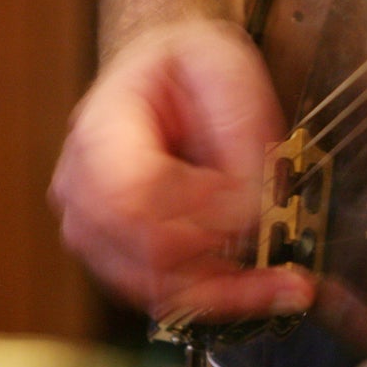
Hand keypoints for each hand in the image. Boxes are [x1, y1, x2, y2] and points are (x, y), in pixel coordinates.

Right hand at [50, 19, 315, 322]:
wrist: (162, 74)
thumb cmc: (186, 67)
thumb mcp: (225, 67)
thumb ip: (240, 129)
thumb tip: (252, 201)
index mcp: (100, 130)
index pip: (130, 196)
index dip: (195, 213)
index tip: (250, 205)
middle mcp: (80, 188)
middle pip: (143, 254)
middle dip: (221, 260)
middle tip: (282, 255)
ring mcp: (91, 229)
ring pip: (154, 289)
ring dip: (227, 292)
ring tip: (285, 284)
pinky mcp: (116, 257)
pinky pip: (162, 298)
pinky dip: (217, 299)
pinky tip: (262, 289)